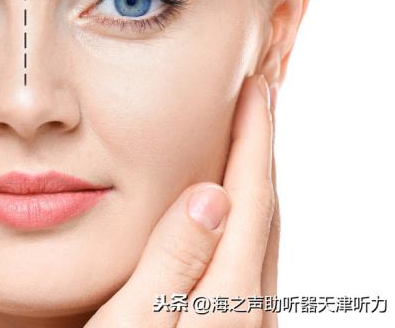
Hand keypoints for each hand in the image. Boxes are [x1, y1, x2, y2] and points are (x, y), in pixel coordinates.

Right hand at [85, 74, 279, 327]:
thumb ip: (173, 262)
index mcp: (229, 296)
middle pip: (264, 209)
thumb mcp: (130, 322)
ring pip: (262, 232)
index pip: (250, 197)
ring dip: (254, 179)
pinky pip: (254, 254)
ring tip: (245, 140)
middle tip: (256, 99)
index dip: (252, 137)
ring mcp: (249, 321)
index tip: (255, 89)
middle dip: (259, 148)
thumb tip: (209, 196)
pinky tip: (228, 209)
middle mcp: (252, 307)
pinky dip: (247, 215)